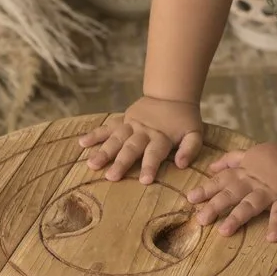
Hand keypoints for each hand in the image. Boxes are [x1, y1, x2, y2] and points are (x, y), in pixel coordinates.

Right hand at [78, 97, 204, 183]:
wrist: (171, 94)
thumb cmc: (184, 119)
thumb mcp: (195, 133)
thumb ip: (190, 148)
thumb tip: (182, 164)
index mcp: (161, 137)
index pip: (155, 153)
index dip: (150, 166)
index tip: (144, 181)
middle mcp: (144, 132)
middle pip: (131, 147)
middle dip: (121, 162)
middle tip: (111, 176)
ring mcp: (131, 125)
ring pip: (116, 138)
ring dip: (103, 151)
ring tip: (92, 164)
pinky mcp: (123, 120)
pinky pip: (107, 127)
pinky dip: (94, 134)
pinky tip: (82, 143)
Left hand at [188, 141, 276, 241]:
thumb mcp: (251, 153)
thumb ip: (230, 160)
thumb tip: (211, 167)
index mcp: (244, 173)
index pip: (221, 181)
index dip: (206, 189)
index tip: (190, 199)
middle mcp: (253, 184)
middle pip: (231, 194)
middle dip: (215, 206)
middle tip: (201, 219)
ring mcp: (269, 193)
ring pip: (250, 205)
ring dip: (237, 217)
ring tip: (224, 231)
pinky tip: (271, 237)